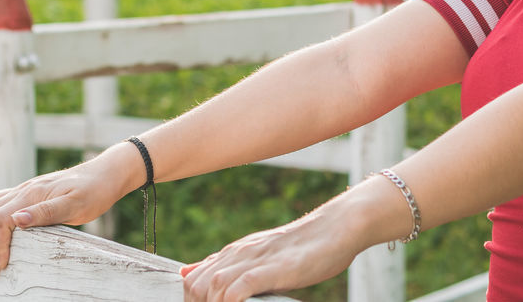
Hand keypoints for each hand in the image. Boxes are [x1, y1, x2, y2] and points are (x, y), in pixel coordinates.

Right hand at [0, 148, 137, 275]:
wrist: (106, 174)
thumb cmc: (95, 191)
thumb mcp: (77, 205)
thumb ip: (47, 212)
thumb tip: (16, 220)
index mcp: (34, 194)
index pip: (0, 219)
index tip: (2, 264)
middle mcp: (25, 190)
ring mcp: (25, 190)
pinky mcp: (28, 193)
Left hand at [180, 178, 409, 301]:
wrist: (335, 228)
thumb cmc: (303, 247)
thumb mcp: (258, 254)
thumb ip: (224, 265)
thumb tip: (187, 273)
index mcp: (234, 252)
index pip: (192, 278)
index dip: (194, 299)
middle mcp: (239, 254)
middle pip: (195, 286)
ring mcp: (254, 259)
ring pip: (212, 287)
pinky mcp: (272, 268)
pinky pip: (238, 289)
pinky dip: (233, 301)